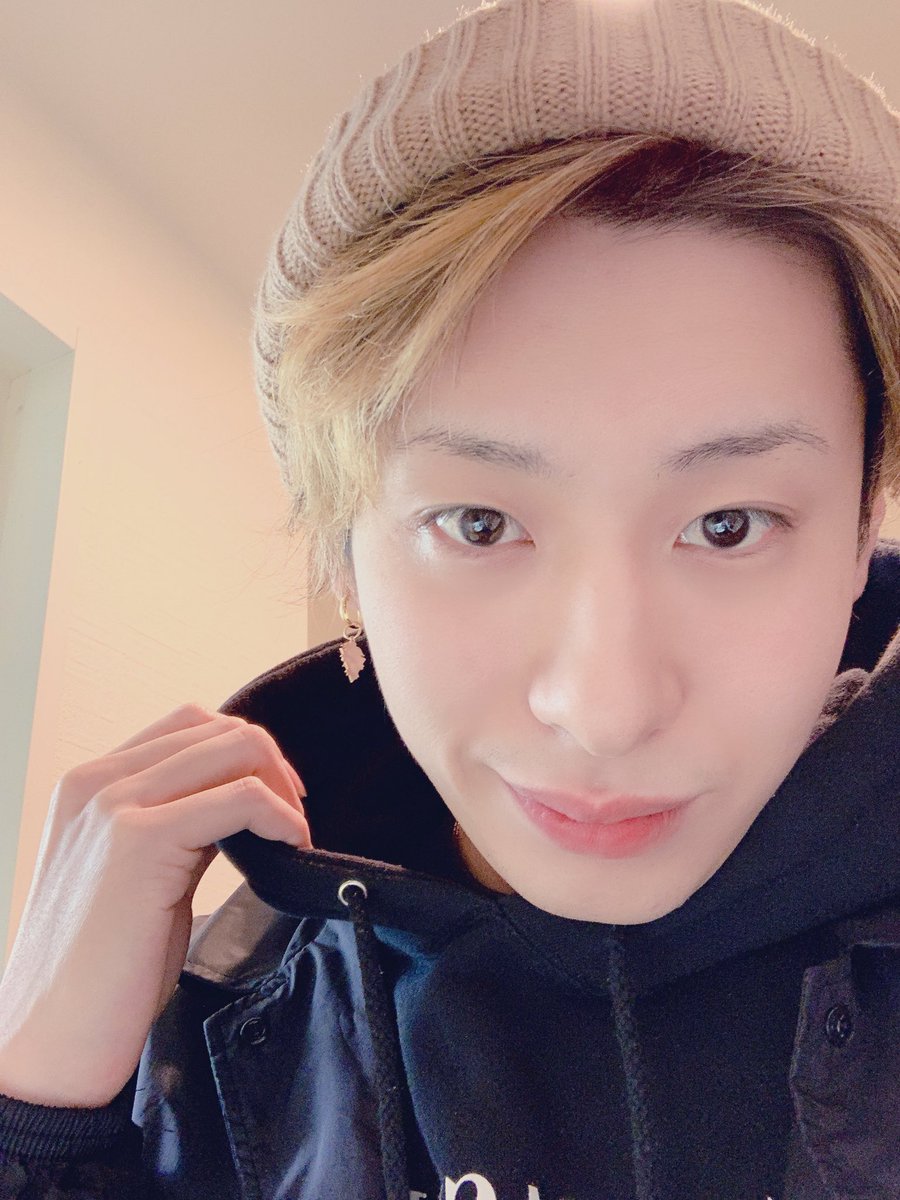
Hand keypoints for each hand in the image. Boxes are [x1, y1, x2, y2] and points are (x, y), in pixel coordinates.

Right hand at [0, 704, 309, 1107]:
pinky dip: (280, 815)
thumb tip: (242, 800)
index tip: (276, 798)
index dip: (244, 753)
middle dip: (270, 765)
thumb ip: (176, 825)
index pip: (188, 725)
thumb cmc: (100, 973)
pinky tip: (292, 845)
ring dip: (281, 788)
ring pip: (233, 749)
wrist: (51, 1044)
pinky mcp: (141, 839)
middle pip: (215, 728)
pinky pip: (241, 797)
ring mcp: (114, 804)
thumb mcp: (137, 875)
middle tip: (294, 818)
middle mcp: (95, 780)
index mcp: (88, 784)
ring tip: (294, 835)